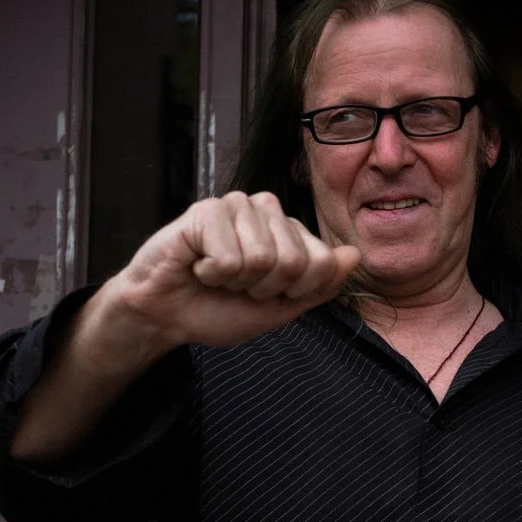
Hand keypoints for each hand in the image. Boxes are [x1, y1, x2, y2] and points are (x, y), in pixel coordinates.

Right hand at [94, 190, 361, 357]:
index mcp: (291, 232)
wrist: (167, 315)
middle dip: (263, 288)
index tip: (266, 294)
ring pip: (263, 257)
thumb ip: (320, 285)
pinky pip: (230, 255)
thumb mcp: (281, 308)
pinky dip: (211, 273)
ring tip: (217, 274)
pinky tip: (198, 265)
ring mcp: (238, 206)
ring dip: (236, 281)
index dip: (294, 292)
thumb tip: (354, 255)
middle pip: (295, 261)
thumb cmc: (219, 309)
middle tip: (236, 285)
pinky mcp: (207, 210)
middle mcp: (268, 212)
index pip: (324, 263)